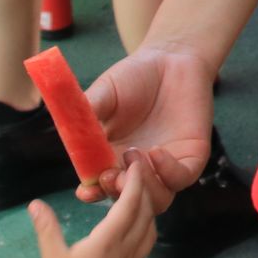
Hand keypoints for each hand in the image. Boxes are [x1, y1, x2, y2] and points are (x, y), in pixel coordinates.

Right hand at [29, 154, 173, 257]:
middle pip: (146, 211)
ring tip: (135, 197)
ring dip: (146, 208)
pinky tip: (133, 227)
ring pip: (150, 228)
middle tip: (134, 173)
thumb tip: (34, 203)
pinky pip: (146, 243)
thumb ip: (47, 228)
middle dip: (143, 189)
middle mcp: (128, 248)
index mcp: (110, 239)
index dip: (135, 180)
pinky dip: (144, 226)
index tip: (135, 163)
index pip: (130, 202)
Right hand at [81, 43, 215, 201]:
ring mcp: (166, 167)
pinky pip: (181, 178)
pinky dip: (167, 172)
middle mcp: (139, 169)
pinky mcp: (191, 158)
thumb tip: (66, 130)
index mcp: (112, 158)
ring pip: (157, 199)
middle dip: (117, 193)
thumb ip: (85, 112)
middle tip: (111, 176)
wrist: (172, 57)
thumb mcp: (103, 93)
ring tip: (133, 157)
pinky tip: (156, 151)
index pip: (100, 187)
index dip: (92, 193)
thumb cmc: (134, 76)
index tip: (85, 191)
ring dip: (143, 187)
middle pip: (128, 200)